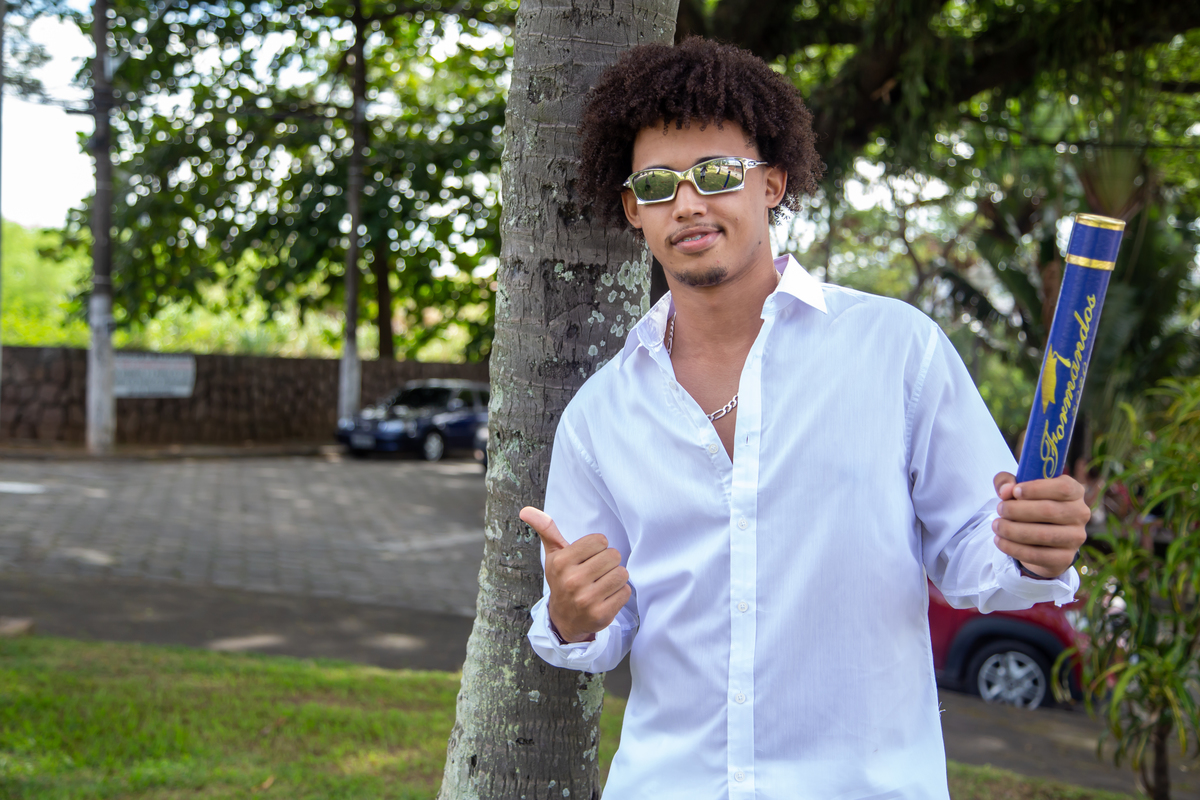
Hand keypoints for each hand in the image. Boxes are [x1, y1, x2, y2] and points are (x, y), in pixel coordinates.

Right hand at [520, 506, 630, 643]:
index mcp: (561, 562)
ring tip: (602, 583)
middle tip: (596, 572)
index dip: (598, 547)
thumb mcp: (554, 555)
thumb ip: (546, 530)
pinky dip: (620, 593)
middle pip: (614, 555)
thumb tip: (526, 510)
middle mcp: (572, 581)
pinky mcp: (601, 615)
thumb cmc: (563, 580)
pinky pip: (626, 591)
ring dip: (616, 577)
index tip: (588, 558)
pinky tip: (606, 597)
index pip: (600, 540)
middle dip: (608, 562)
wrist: (565, 619)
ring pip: (622, 573)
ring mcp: (586, 600)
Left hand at [992, 472, 1089, 578]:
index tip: (1014, 492)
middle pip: (1049, 511)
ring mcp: (1075, 538)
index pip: (1063, 487)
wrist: (1039, 539)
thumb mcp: (1016, 488)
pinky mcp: (1065, 558)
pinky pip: (1037, 555)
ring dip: (1013, 530)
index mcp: (1074, 491)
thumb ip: (1007, 482)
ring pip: (1042, 535)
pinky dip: (1014, 548)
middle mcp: (1080, 514)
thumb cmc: (1029, 505)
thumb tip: (1005, 490)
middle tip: (1000, 509)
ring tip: (997, 526)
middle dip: (1017, 510)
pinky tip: (1000, 541)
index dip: (1037, 489)